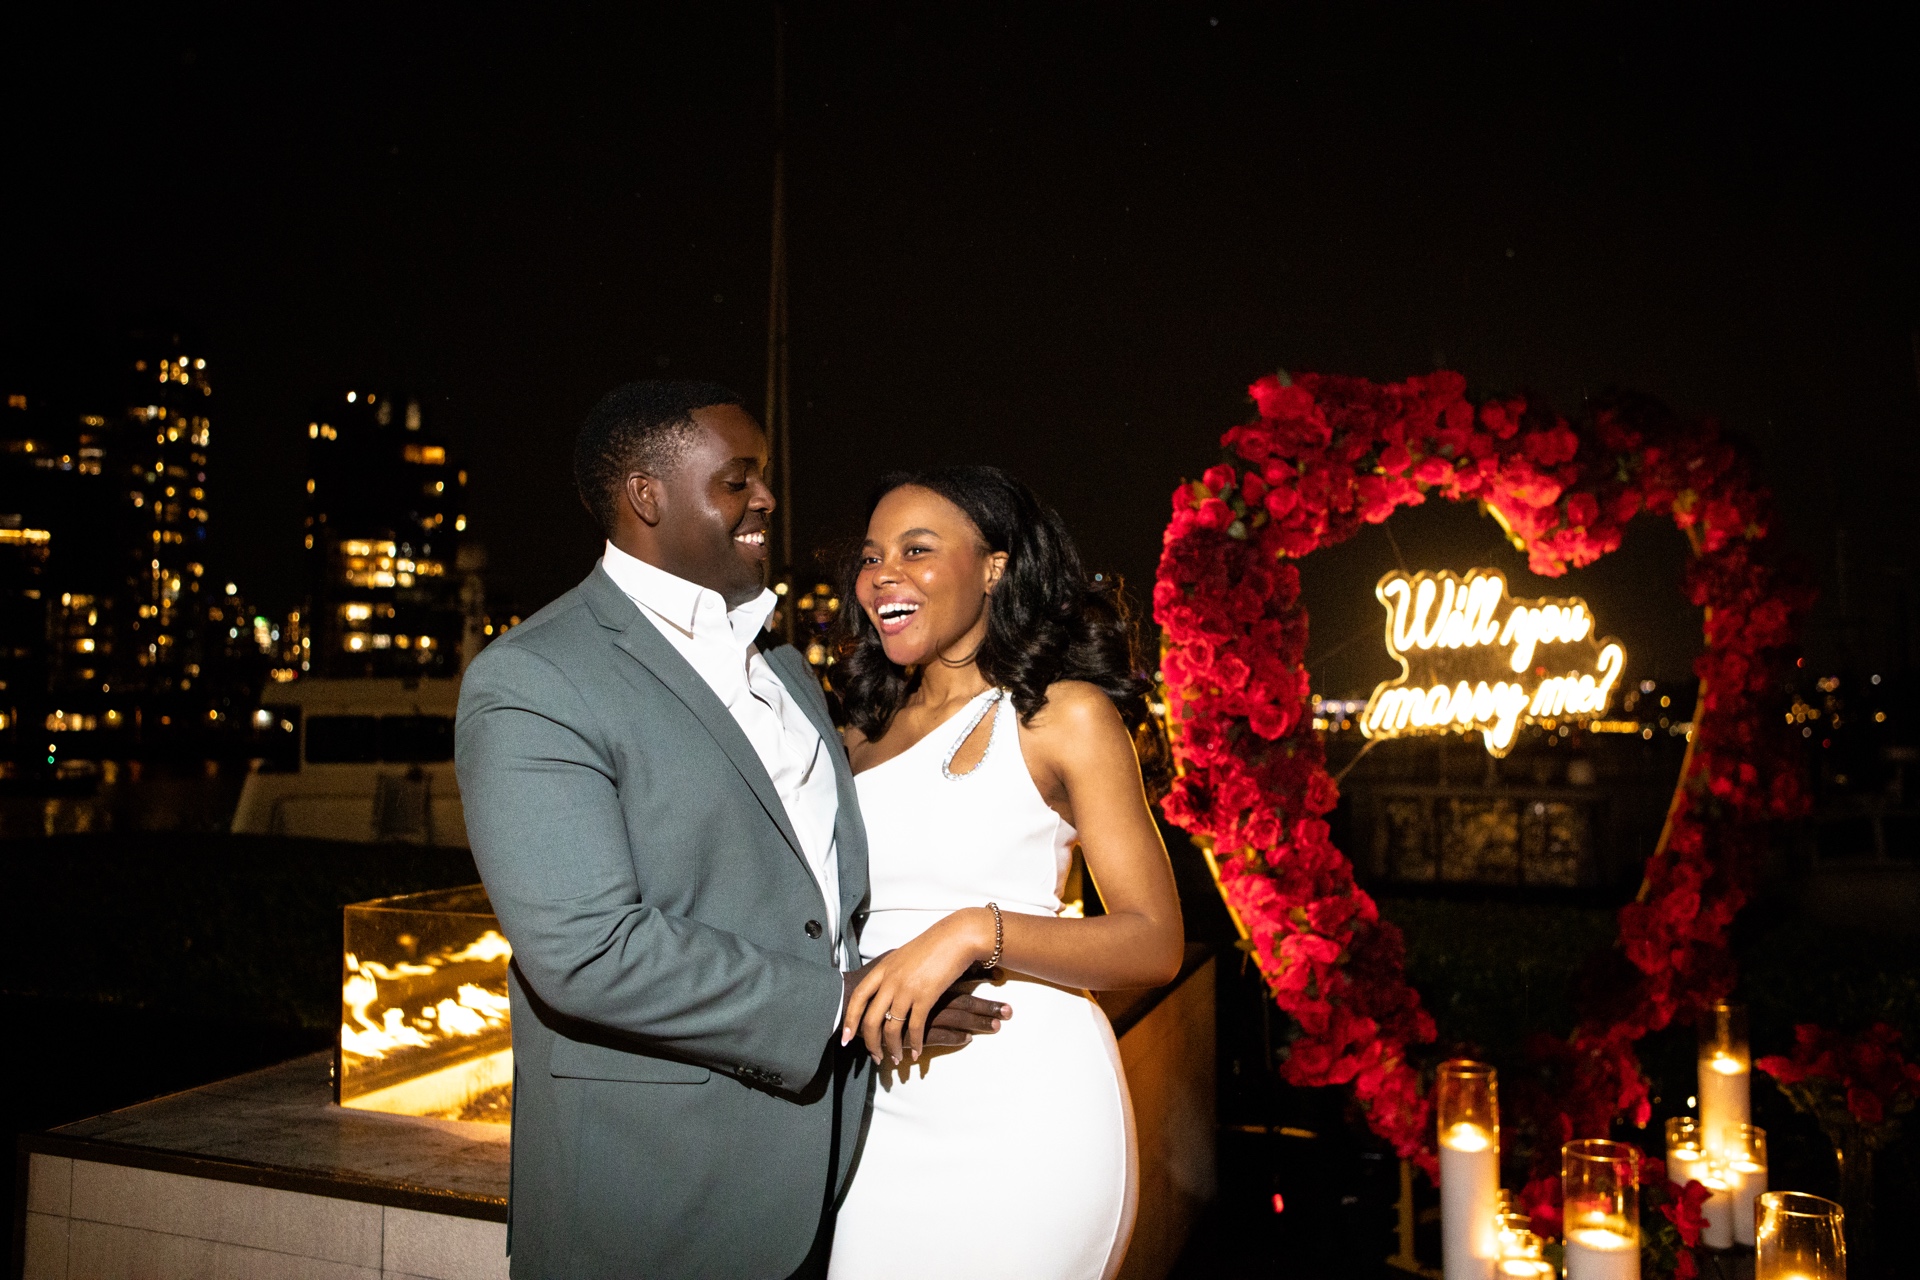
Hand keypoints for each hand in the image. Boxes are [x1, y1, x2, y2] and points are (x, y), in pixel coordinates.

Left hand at [840, 910, 1005, 1062]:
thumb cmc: (934, 945)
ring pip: (891, 1028)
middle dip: (870, 1043)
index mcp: (883, 968)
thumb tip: (887, 990)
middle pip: (871, 1019)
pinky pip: (915, 1027)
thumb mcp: (904, 956)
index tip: (846, 1037)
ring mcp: (906, 989)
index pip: (858, 997)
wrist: (957, 937)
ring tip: (895, 1059)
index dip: (850, 1019)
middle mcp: (890, 980)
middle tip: (875, 1057)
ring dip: (893, 1048)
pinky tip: (918, 1053)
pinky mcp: (925, 996)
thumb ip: (893, 972)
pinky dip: (915, 1043)